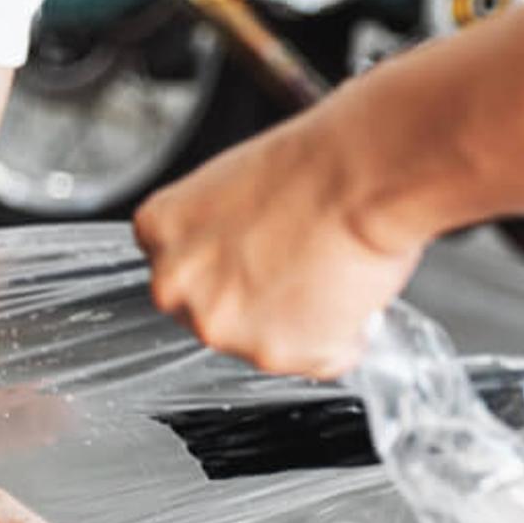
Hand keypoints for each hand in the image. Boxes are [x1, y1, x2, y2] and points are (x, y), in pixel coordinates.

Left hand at [132, 119, 427, 378]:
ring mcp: (219, 326)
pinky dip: (343, 337)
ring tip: (329, 269)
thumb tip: (241, 259)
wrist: (365, 173)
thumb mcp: (236, 183)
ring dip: (300, 321)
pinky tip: (350, 291)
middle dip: (256, 299)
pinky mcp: (272, 355)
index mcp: (158, 230)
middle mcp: (175, 285)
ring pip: (264, 342)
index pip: (181, 269)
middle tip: (299, 262)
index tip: (254, 255)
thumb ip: (217, 232)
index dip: (229, 264)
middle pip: (213, 312)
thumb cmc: (317, 164)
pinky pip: (316, 359)